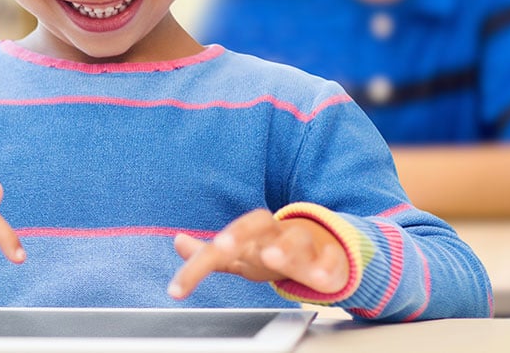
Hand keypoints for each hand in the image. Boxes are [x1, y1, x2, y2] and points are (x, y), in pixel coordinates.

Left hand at [167, 209, 348, 299]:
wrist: (324, 247)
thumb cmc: (274, 250)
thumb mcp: (240, 254)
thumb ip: (209, 253)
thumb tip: (178, 242)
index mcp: (253, 232)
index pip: (224, 236)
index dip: (200, 258)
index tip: (180, 287)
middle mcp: (276, 234)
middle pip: (259, 223)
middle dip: (241, 232)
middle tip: (224, 247)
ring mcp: (305, 245)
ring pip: (296, 239)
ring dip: (284, 248)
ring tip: (273, 258)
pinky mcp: (331, 260)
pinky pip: (332, 259)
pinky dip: (327, 265)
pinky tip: (319, 277)